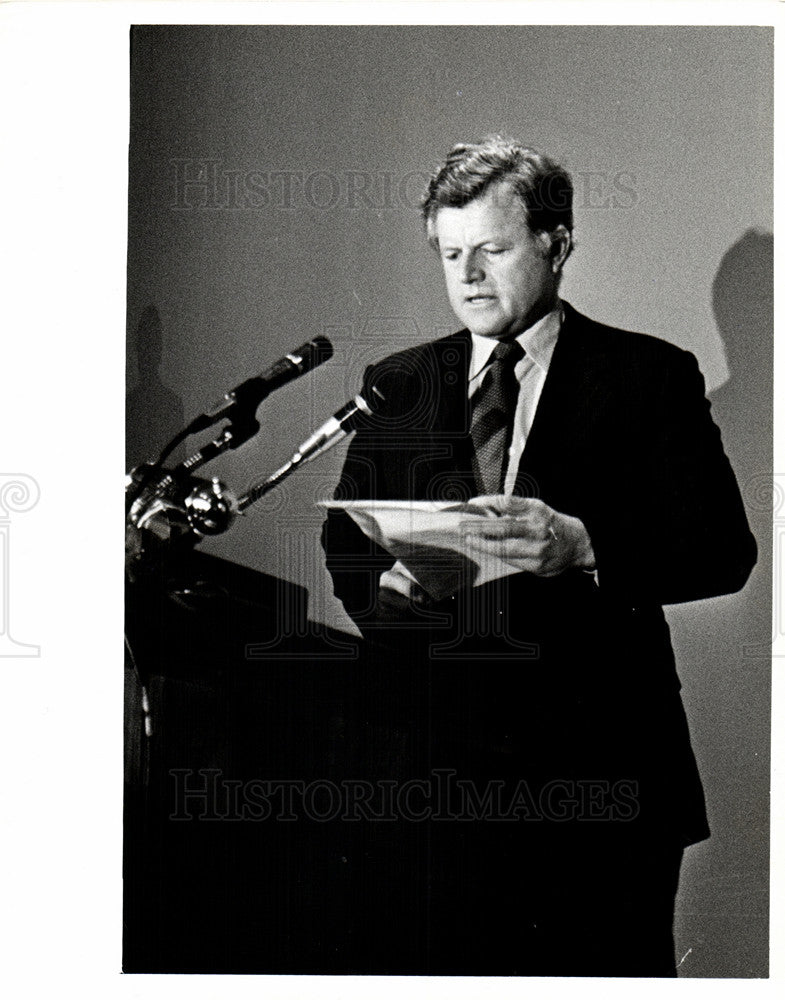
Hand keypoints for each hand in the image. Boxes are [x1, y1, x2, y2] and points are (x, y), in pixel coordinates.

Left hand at [462, 495, 595, 577]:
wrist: (575, 545)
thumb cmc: (549, 523)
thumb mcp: (534, 508)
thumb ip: (511, 506)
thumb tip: (483, 506)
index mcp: (537, 511)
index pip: (508, 504)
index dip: (488, 503)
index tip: (472, 504)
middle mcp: (539, 530)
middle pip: (504, 529)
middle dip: (480, 528)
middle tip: (462, 527)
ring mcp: (538, 550)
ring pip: (504, 549)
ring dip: (483, 545)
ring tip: (469, 539)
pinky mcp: (536, 566)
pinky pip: (510, 560)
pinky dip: (496, 554)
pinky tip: (485, 550)